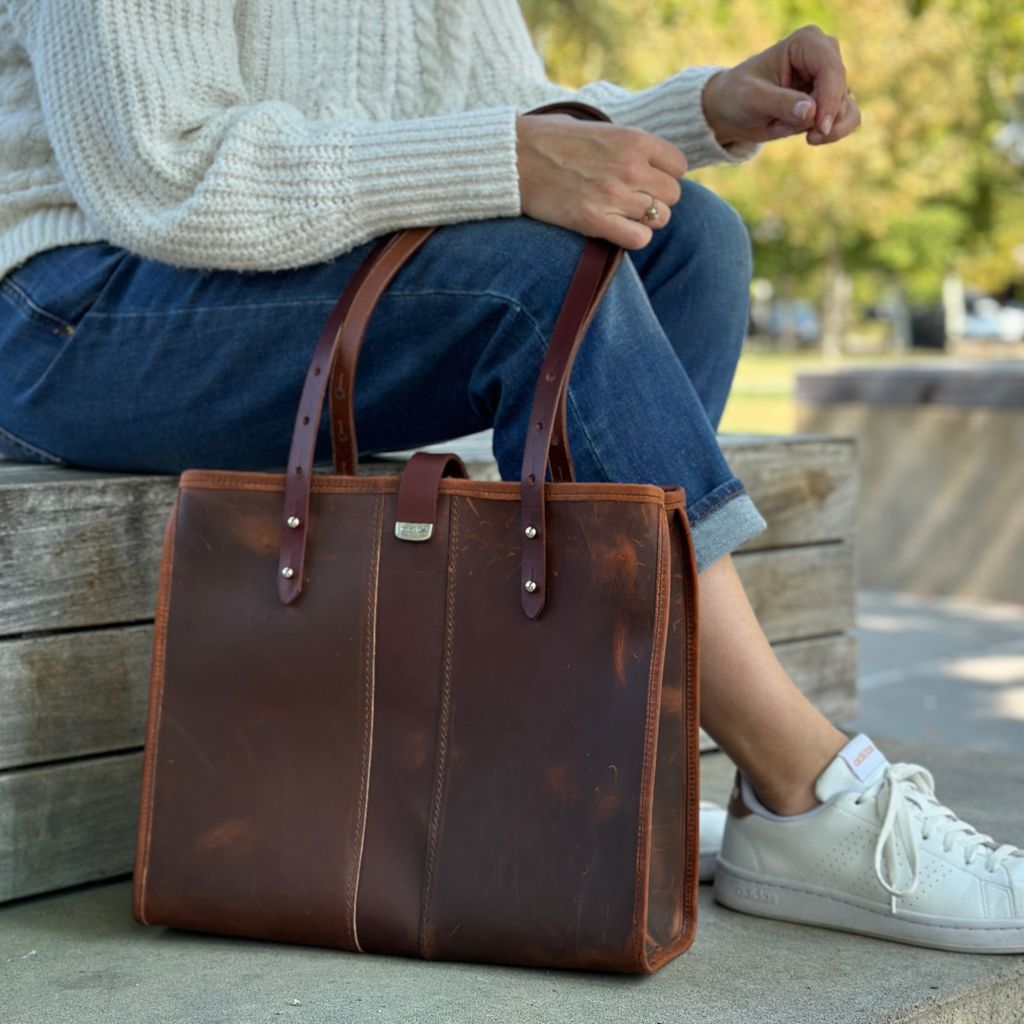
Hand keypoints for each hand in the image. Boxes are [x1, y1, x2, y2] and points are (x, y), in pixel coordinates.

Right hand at [516, 115, 687, 249]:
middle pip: (672, 195)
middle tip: (630, 200)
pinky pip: (639, 239)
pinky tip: (615, 229)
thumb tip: (645, 158)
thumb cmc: (550, 140)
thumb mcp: (596, 128)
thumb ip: (625, 143)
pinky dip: (632, 238)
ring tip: (621, 214)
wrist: (513, 157)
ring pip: (659, 218)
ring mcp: (614, 195)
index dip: (664, 175)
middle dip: (655, 199)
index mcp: (633, 138)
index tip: (645, 179)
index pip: (678, 166)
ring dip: (644, 220)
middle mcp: (630, 166)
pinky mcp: (595, 220)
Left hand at [701, 25, 860, 147]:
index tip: (819, 128)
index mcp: (806, 42)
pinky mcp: (831, 99)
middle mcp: (825, 54)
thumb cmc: (738, 97)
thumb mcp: (752, 99)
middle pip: (840, 91)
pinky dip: (829, 134)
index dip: (829, 100)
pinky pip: (848, 119)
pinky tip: (809, 138)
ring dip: (817, 129)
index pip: (831, 69)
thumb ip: (781, 104)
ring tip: (783, 127)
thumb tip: (811, 113)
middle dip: (814, 119)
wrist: (733, 111)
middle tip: (778, 126)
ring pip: (846, 109)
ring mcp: (830, 78)